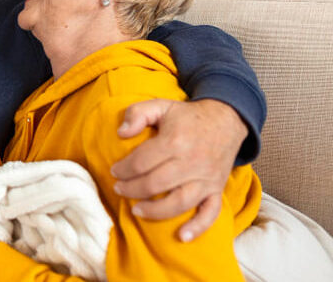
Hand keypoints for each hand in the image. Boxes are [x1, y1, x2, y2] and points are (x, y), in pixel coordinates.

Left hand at [111, 99, 247, 241]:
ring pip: (178, 202)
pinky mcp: (217, 189)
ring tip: (136, 210)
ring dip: (154, 211)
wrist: (226, 119)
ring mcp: (206, 178)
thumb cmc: (187, 115)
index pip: (142, 162)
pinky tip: (182, 237)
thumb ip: (137, 113)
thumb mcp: (161, 105)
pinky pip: (210, 212)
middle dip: (132, 189)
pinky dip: (198, 227)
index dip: (124, 169)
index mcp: (175, 141)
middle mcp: (192, 162)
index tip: (114, 171)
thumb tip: (121, 132)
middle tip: (119, 189)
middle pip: (155, 184)